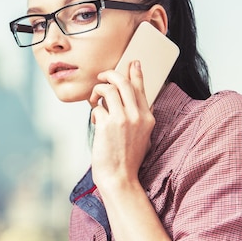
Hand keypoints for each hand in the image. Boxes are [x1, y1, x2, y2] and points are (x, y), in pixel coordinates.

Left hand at [88, 60, 154, 190]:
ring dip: (97, 91)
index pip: (141, 88)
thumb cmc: (126, 159)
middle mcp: (137, 116)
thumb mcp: (141, 137)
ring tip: (94, 100)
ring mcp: (123, 119)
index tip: (133, 62)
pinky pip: (97, 108)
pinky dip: (93, 111)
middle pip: (123, 83)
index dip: (136, 73)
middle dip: (110, 75)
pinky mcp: (107, 124)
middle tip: (101, 77)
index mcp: (148, 118)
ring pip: (108, 90)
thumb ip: (137, 118)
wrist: (119, 178)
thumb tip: (124, 102)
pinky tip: (94, 120)